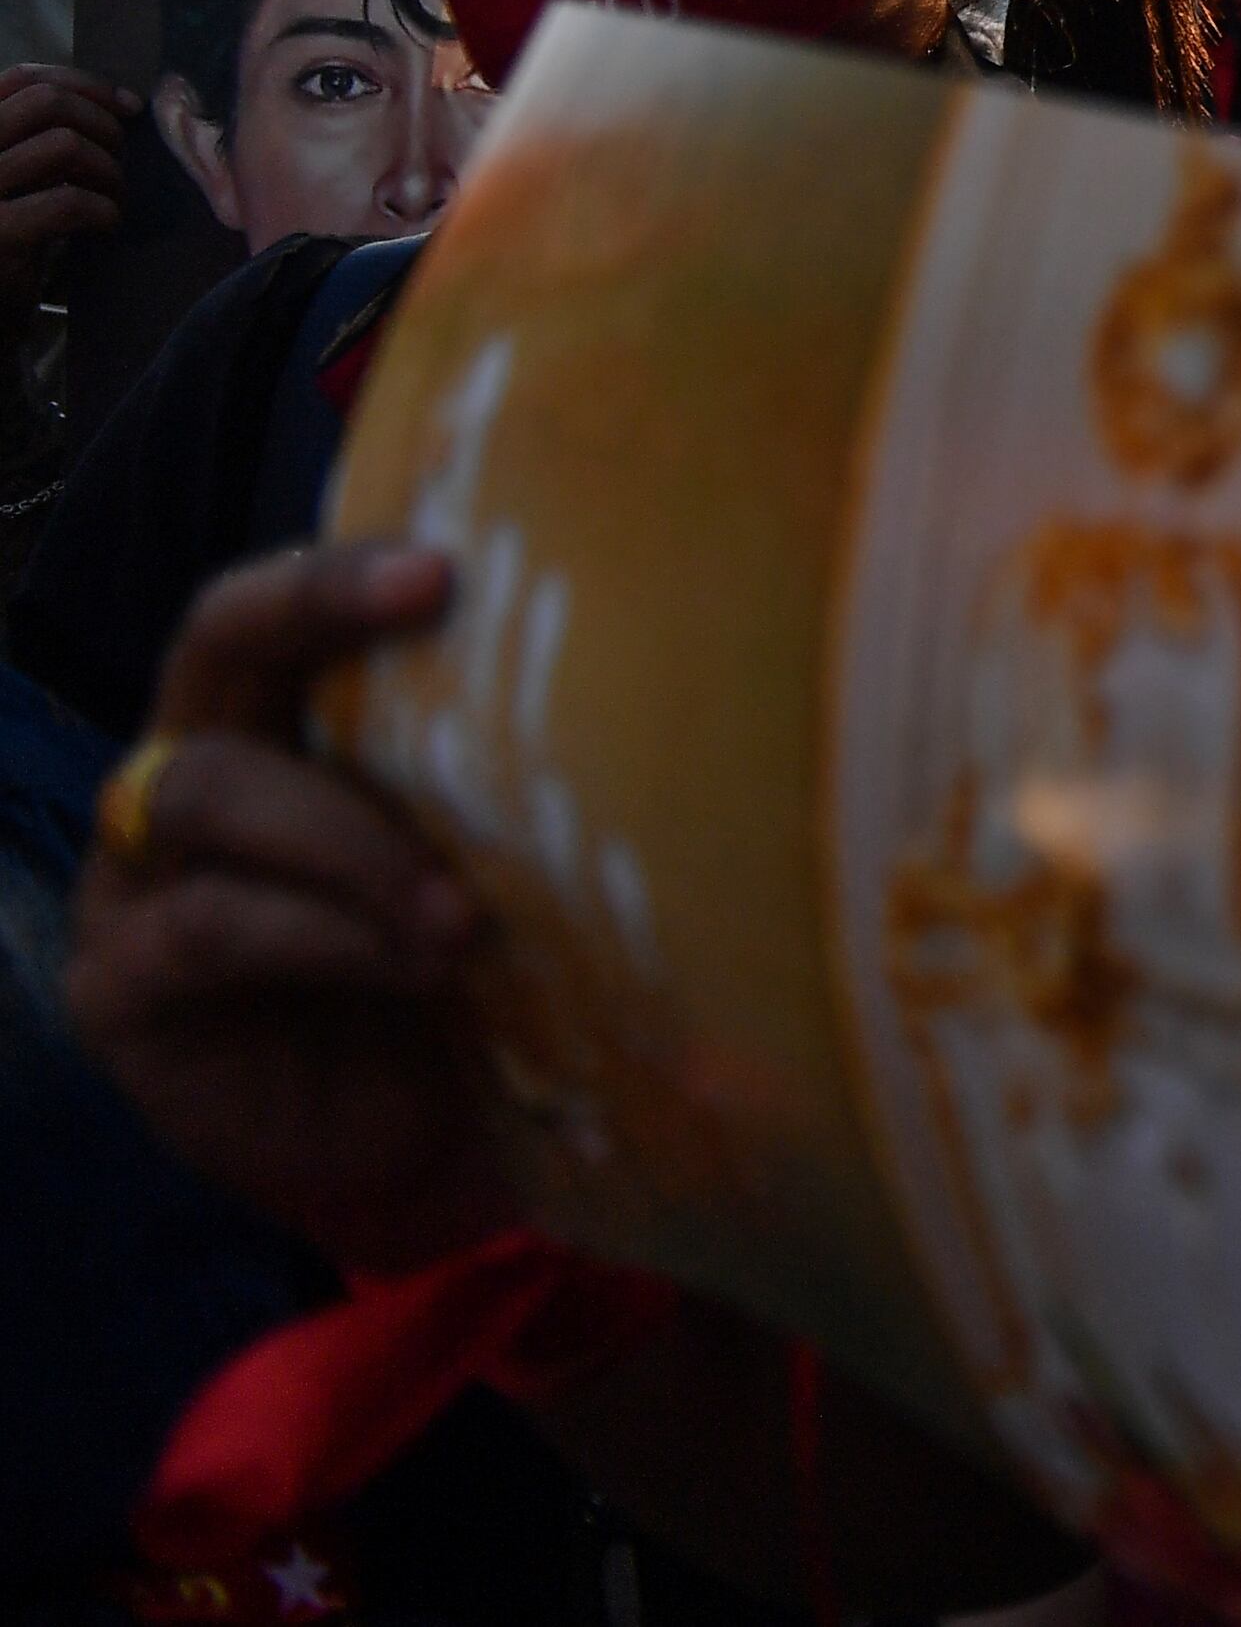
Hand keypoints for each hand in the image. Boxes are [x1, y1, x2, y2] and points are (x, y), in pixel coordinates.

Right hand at [0, 61, 129, 310]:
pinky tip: (106, 222)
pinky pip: (66, 202)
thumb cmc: (4, 242)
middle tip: (121, 157)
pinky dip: (102, 207)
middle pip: (44, 103)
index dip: (82, 84)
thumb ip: (37, 139)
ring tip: (113, 195)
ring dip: (108, 168)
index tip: (128, 105)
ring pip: (62, 145)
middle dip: (101, 123)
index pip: (20, 79)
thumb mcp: (13, 179)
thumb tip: (114, 103)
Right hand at [67, 541, 515, 1273]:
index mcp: (280, 718)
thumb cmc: (480, 964)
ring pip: (209, 792)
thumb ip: (514, 763)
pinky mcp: (121, 989)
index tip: (445, 561)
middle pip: (214, 650)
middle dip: (316, 612)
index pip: (280, 603)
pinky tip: (419, 963)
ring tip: (462, 907)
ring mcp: (136, 880)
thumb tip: (654, 662)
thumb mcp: (500, 846)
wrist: (436, 1143)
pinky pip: (205, 928)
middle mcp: (190, 773)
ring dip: (350, 835)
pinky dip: (326, 936)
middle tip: (433, 602)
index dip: (339, 567)